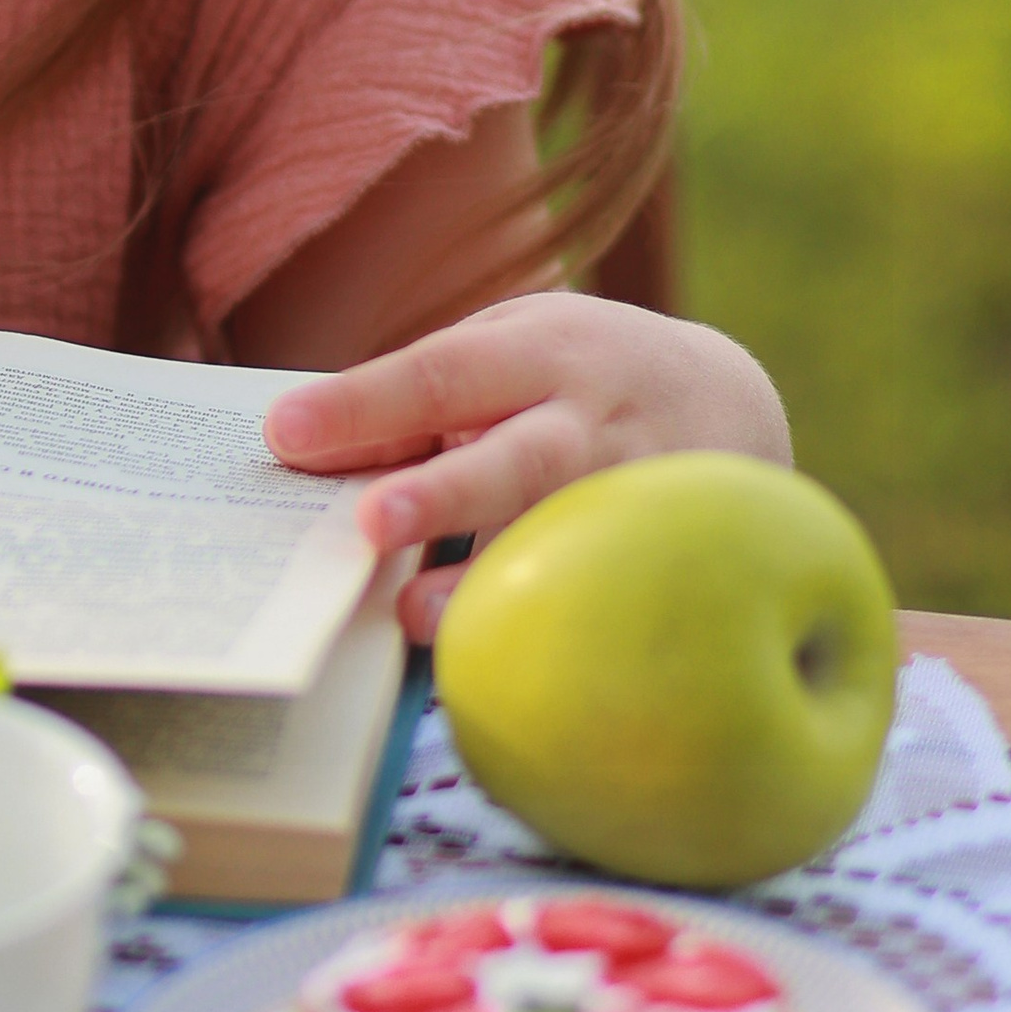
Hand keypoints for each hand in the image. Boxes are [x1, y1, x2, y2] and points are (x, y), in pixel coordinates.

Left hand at [263, 293, 791, 644]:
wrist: (726, 401)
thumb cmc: (573, 377)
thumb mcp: (509, 352)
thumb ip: (422, 398)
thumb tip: (309, 446)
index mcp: (540, 352)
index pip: (442, 373)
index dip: (365, 403)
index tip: (284, 432)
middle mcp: (591, 422)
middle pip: (519, 459)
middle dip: (444, 493)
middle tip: (369, 523)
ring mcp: (637, 497)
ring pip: (568, 541)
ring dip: (490, 581)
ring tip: (417, 615)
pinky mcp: (662, 559)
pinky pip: (603, 599)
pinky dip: (550, 627)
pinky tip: (493, 659)